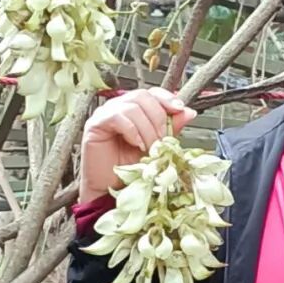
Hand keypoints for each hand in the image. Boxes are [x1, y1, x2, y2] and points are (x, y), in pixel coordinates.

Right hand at [79, 86, 196, 199]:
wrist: (113, 189)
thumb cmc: (131, 170)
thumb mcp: (157, 146)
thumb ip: (171, 128)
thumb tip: (189, 112)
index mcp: (135, 110)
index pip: (151, 93)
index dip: (166, 98)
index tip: (179, 108)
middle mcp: (119, 108)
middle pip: (143, 96)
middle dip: (158, 118)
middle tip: (161, 140)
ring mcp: (105, 114)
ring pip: (132, 106)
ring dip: (146, 128)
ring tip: (148, 147)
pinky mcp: (95, 124)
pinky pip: (117, 116)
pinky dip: (132, 130)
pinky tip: (136, 144)